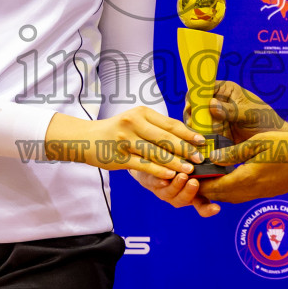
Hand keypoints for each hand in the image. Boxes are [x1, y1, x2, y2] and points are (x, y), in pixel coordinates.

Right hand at [44, 107, 202, 178]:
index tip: (201, 142)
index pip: (169, 124)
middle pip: (165, 138)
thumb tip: (185, 136)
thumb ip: (156, 126)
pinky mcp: (118, 157)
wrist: (86, 138)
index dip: (188, 134)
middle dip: (185, 150)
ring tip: (189, 170)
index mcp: (141, 112)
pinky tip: (170, 176)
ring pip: (155, 153)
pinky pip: (143, 165)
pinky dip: (158, 171)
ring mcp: (125, 140)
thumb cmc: (116, 130)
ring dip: (175, 163)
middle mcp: (133, 123)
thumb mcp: (135, 120)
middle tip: (199, 159)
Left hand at [131, 168, 219, 217]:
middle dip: (190, 192)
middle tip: (195, 183)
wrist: (154, 164)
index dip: (209, 209)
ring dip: (177, 185)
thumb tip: (221, 159)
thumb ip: (206, 168)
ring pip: (171, 193)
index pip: (203, 206)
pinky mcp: (152, 183)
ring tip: (182, 176)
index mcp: (193, 195)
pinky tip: (163, 177)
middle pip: (185, 199)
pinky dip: (159, 180)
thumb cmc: (182, 165)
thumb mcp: (195, 167)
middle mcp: (179, 196)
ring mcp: (165, 192)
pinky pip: (155, 183)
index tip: (217, 208)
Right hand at [196, 82, 287, 144]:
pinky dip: (201, 139)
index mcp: (225, 89)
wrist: (274, 142)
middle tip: (193, 126)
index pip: (204, 87)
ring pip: (197, 120)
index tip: (191, 108)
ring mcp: (215, 117)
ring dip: (195, 128)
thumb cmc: (266, 120)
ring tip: (198, 136)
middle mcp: (218, 101)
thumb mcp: (249, 113)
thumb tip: (211, 104)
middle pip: (196, 105)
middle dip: (192, 115)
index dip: (195, 96)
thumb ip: (230, 110)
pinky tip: (201, 144)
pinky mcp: (216, 132)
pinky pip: (203, 134)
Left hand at [198, 130, 287, 203]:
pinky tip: (227, 178)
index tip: (187, 177)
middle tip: (192, 179)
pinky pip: (241, 196)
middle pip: (219, 196)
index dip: (198, 185)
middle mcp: (250, 191)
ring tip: (206, 178)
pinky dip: (229, 190)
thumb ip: (233, 153)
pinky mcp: (265, 193)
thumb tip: (212, 158)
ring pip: (230, 198)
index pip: (214, 188)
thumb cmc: (287, 147)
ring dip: (217, 191)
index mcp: (246, 179)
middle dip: (204, 190)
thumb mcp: (257, 143)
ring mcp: (259, 194)